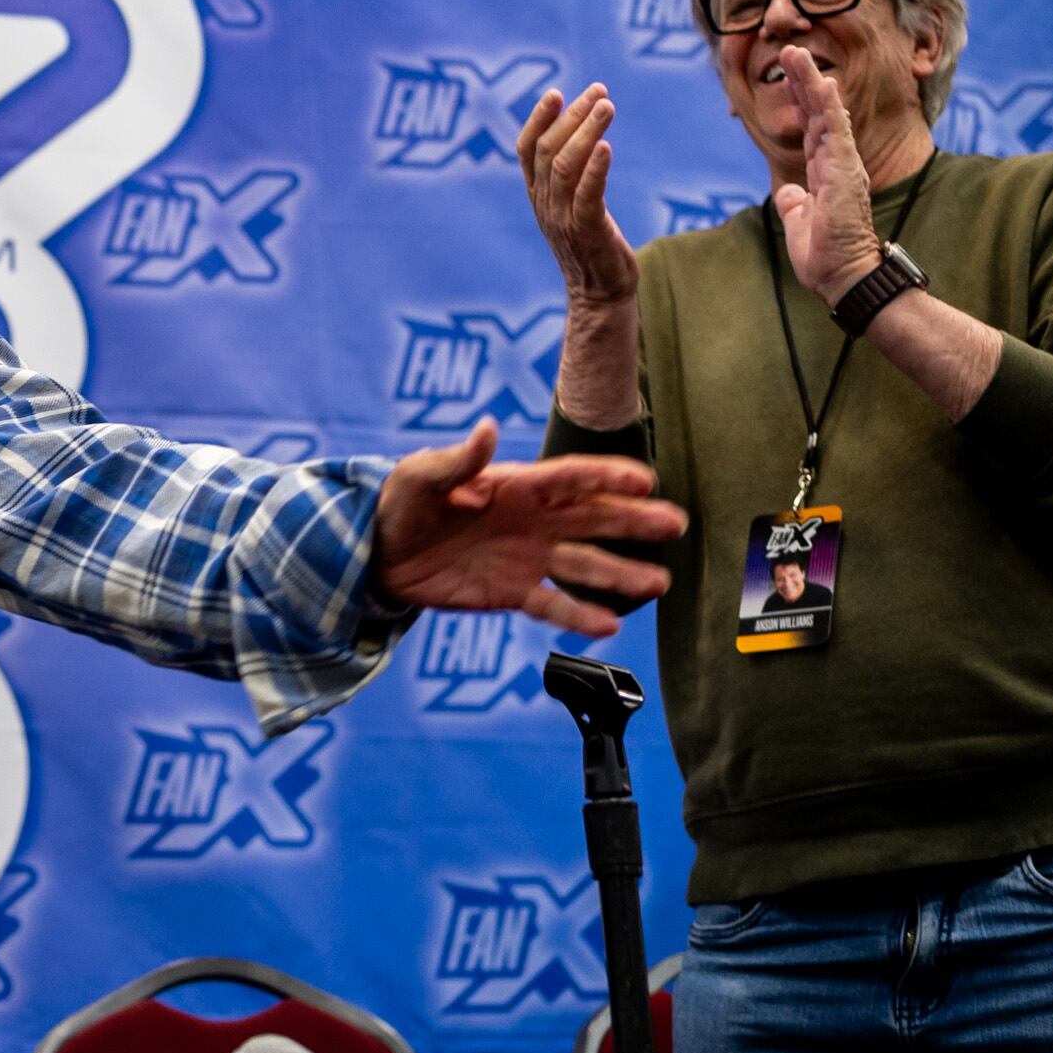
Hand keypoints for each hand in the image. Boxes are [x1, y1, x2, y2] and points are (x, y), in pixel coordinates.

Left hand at [372, 420, 684, 638]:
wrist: (377, 550)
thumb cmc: (401, 500)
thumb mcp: (423, 475)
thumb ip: (461, 459)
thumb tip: (487, 428)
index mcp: (516, 486)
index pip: (571, 478)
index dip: (607, 477)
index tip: (646, 481)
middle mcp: (532, 521)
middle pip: (592, 520)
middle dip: (634, 523)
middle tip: (675, 525)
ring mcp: (526, 558)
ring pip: (583, 566)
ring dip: (620, 575)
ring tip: (658, 584)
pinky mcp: (511, 592)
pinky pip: (552, 605)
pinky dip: (578, 616)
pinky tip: (609, 625)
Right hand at [516, 84, 637, 306]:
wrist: (599, 294)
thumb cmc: (592, 245)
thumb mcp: (572, 206)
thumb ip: (570, 176)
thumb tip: (586, 136)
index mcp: (537, 196)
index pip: (526, 150)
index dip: (538, 119)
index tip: (556, 93)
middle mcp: (544, 204)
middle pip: (548, 150)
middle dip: (572, 116)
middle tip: (598, 91)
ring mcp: (563, 219)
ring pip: (565, 166)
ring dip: (586, 131)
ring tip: (607, 106)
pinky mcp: (588, 232)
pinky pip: (587, 195)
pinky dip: (595, 169)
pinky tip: (606, 146)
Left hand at [768, 43, 883, 302]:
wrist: (844, 277)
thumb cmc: (826, 256)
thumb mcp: (799, 224)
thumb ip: (795, 203)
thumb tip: (788, 190)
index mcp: (825, 172)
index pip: (811, 127)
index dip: (799, 100)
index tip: (788, 75)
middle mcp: (837, 162)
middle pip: (818, 112)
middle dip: (803, 80)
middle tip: (789, 50)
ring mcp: (843, 165)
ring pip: (826, 114)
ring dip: (810, 83)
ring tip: (794, 54)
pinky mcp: (845, 172)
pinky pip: (836, 133)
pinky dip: (828, 108)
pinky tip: (821, 84)